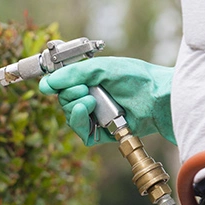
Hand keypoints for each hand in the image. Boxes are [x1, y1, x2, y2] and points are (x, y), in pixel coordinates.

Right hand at [38, 57, 174, 145]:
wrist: (158, 98)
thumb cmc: (137, 79)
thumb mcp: (101, 69)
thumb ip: (73, 74)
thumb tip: (46, 84)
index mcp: (91, 81)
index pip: (63, 86)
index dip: (58, 85)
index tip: (56, 82)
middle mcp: (92, 98)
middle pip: (64, 102)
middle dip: (70, 95)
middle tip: (85, 90)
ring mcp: (97, 117)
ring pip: (71, 118)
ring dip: (75, 108)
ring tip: (90, 101)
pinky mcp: (103, 133)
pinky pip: (82, 134)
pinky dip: (80, 124)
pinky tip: (88, 112)